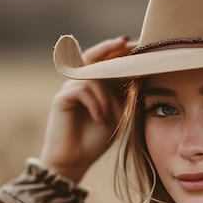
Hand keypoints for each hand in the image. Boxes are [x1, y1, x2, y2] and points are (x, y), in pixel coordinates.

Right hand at [39, 36, 136, 182]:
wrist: (76, 160)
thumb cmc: (97, 139)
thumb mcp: (118, 114)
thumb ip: (124, 95)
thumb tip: (139, 73)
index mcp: (96, 85)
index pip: (107, 62)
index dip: (121, 51)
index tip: (140, 44)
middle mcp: (81, 83)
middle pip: (94, 56)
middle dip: (110, 48)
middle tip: (127, 42)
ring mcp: (70, 88)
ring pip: (92, 78)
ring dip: (106, 97)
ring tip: (110, 117)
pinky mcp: (61, 98)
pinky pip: (82, 90)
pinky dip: (96, 104)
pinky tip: (100, 120)